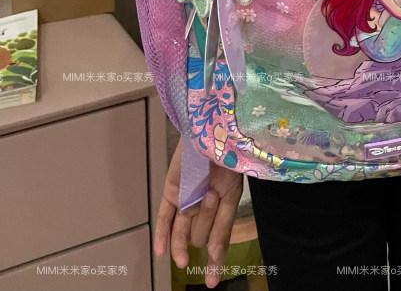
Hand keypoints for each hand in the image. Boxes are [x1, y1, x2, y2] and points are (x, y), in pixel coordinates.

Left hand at [154, 137, 243, 287]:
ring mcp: (186, 201)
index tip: (213, 283)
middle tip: (215, 194)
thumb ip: (223, 222)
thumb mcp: (233, 192)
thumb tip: (214, 250)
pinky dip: (163, 236)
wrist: (214, 129)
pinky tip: (162, 254)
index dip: (216, 262)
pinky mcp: (171, 192)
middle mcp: (204, 207)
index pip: (218, 241)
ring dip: (195, 221)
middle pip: (200, 235)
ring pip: (184, 231)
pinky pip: (164, 218)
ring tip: (207, 197)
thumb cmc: (230, 159)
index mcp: (224, 205)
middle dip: (207, 220)